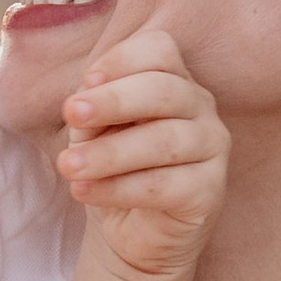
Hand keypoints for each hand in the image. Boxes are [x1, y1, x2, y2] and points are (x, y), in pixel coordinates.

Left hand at [55, 24, 227, 280]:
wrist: (130, 230)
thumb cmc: (112, 166)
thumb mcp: (94, 129)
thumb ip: (91, 108)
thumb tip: (82, 100)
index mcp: (173, 79)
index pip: (159, 50)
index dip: (120, 60)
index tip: (85, 82)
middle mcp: (200, 107)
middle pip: (165, 89)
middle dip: (113, 100)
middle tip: (70, 113)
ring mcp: (212, 148)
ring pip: (163, 141)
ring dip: (109, 152)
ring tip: (68, 165)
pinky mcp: (210, 192)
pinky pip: (165, 186)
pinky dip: (118, 188)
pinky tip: (84, 191)